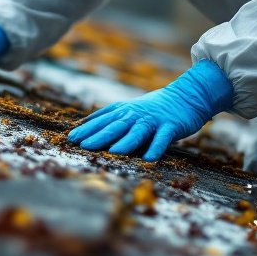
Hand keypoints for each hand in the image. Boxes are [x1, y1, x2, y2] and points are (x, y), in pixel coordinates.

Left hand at [67, 59, 233, 161]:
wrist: (185, 97)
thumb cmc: (152, 108)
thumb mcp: (129, 109)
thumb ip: (109, 117)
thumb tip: (83, 126)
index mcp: (124, 111)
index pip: (102, 120)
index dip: (87, 129)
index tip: (71, 138)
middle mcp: (136, 115)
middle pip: (116, 126)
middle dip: (99, 136)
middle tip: (83, 145)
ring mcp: (153, 121)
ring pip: (137, 132)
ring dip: (126, 142)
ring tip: (113, 152)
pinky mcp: (170, 126)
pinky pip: (162, 138)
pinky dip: (156, 147)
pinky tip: (149, 158)